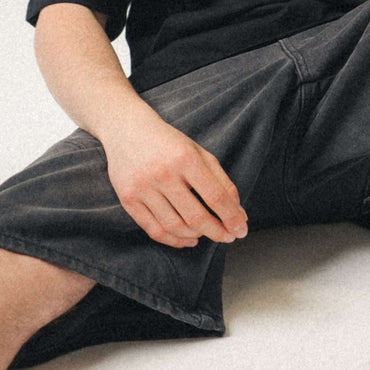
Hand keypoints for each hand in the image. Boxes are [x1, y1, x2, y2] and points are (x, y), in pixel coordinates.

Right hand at [103, 113, 248, 248]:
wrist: (127, 130)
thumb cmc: (170, 143)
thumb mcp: (199, 152)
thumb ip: (220, 179)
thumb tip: (237, 211)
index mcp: (186, 158)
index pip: (215, 196)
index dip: (231, 216)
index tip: (242, 229)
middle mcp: (163, 174)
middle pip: (196, 216)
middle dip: (217, 232)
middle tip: (230, 237)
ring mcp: (143, 188)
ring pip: (175, 226)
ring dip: (196, 236)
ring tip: (207, 234)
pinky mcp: (128, 200)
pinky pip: (154, 229)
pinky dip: (174, 240)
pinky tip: (188, 239)